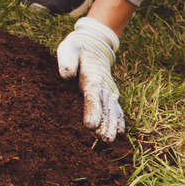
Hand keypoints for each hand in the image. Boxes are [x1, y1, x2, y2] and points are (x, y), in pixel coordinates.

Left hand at [57, 17, 122, 141]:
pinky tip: (118, 133)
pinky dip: (118, 120)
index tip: (90, 125)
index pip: (92, 95)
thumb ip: (67, 60)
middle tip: (103, 140)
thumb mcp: (69, 49)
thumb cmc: (77, 48)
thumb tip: (66, 75)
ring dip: (112, 125)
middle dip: (105, 124)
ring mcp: (109, 90)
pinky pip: (116, 108)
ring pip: (112, 110)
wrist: (94, 44)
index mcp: (92, 75)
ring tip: (109, 141)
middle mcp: (104, 85)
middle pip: (105, 107)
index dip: (93, 110)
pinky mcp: (109, 94)